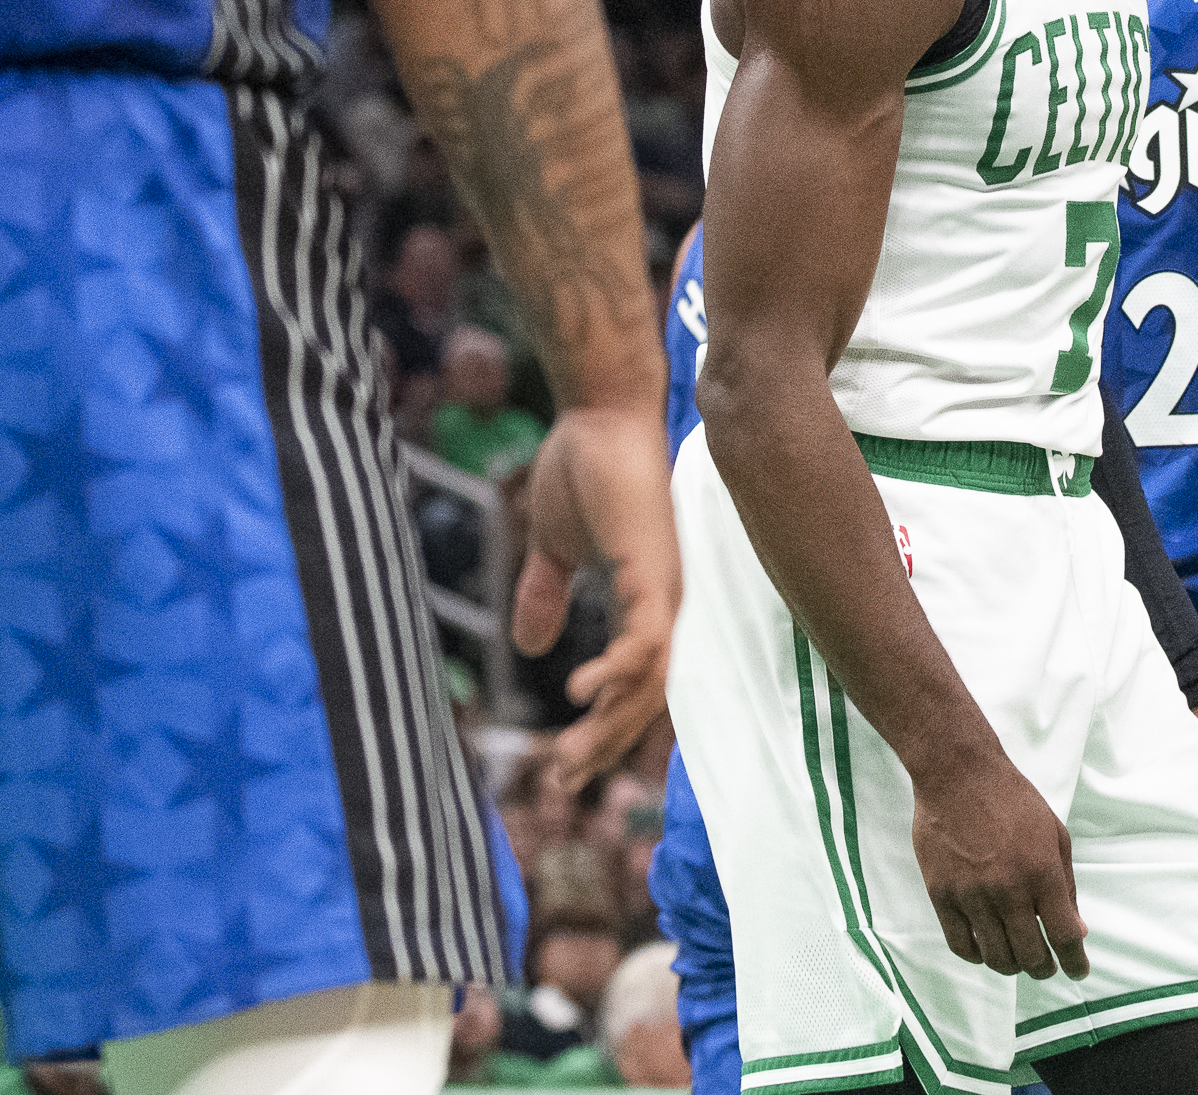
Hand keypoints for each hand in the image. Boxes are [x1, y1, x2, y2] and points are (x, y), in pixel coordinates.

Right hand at [513, 402, 682, 791]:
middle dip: (603, 746)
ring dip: (609, 725)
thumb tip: (532, 645)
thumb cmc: (583, 468)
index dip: (602, 731)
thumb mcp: (553, 546)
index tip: (564, 770)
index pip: (634, 688)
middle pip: (644, 700)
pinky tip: (583, 693)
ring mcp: (665, 592)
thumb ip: (545, 593)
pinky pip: (648, 641)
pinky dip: (620, 674)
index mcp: (645, 606)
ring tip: (567, 758)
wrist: (600, 414)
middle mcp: (665, 608)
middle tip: (560, 783)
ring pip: (649, 683)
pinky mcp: (656, 572)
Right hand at [912, 752, 1089, 978]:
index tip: (1078, 972)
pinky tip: (986, 948)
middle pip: (1029, 955)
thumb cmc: (1012, 800)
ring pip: (995, 957)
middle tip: (1046, 966)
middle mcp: (1008, 890)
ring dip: (1011, 966)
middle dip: (1043, 968)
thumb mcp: (1054, 834)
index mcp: (1042, 873)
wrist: (958, 776)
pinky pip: (961, 945)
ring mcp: (972, 896)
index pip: (1063, 935)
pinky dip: (977, 955)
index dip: (1074, 962)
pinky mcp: (942, 895)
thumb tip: (1076, 930)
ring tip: (1017, 959)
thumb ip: (1066, 885)